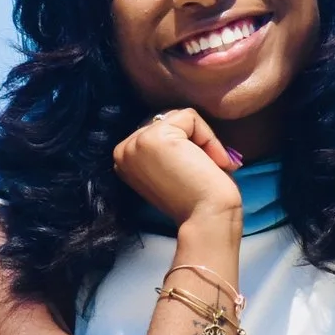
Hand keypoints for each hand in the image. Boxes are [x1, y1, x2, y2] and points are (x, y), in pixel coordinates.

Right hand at [112, 108, 242, 226]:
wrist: (206, 218)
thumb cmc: (197, 197)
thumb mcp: (170, 166)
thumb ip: (165, 145)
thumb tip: (183, 118)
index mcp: (124, 159)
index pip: (158, 128)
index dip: (184, 145)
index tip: (193, 173)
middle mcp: (123, 150)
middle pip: (167, 119)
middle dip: (192, 140)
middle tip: (203, 170)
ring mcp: (135, 143)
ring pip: (179, 117)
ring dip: (202, 139)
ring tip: (206, 167)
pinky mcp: (153, 138)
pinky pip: (190, 116)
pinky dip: (208, 137)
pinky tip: (210, 162)